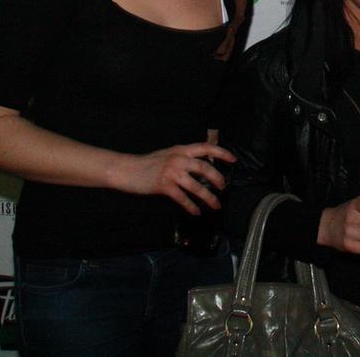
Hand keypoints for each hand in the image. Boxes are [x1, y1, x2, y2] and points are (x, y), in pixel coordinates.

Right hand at [114, 142, 235, 214]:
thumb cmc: (148, 163)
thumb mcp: (168, 155)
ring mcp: (171, 172)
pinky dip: (191, 206)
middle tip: (223, 187)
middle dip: (218, 178)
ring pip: (196, 186)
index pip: (205, 147)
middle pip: (204, 167)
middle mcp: (178, 158)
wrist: (127, 170)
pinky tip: (197, 212)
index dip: (221, 153)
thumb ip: (184, 157)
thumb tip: (202, 164)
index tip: (233, 160)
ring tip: (216, 205)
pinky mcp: (164, 185)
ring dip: (208, 197)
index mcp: (181, 150)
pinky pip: (182, 198)